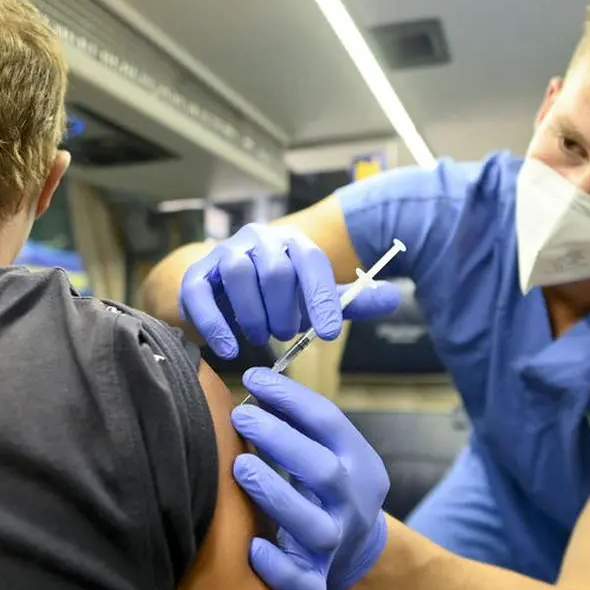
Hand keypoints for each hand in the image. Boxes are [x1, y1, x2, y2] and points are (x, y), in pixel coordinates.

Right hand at [180, 223, 400, 358]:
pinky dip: (215, 325)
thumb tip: (393, 298)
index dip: (321, 299)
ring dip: (253, 315)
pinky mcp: (196, 275)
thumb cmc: (279, 295)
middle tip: (286, 334)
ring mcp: (225, 253)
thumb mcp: (315, 297)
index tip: (328, 335)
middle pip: (275, 269)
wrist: (226, 287)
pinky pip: (199, 295)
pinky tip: (229, 350)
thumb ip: (351, 301)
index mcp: (294, 242)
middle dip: (284, 310)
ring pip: (238, 275)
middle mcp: (259, 239)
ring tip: (260, 338)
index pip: (312, 262)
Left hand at [230, 367, 389, 589]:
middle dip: (280, 440)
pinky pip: (304, 582)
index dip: (290, 398)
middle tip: (240, 417)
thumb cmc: (327, 487)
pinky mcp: (319, 579)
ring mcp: (337, 543)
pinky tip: (252, 547)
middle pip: (323, 471)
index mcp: (359, 462)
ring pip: (314, 526)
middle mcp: (353, 503)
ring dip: (275, 494)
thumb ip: (300, 425)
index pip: (329, 422)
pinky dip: (278, 567)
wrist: (358, 551)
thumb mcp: (329, 451)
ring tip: (240, 467)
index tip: (253, 378)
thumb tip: (254, 382)